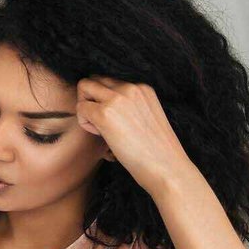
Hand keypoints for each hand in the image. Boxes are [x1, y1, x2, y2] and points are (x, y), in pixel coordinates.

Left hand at [75, 77, 199, 197]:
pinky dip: (85, 123)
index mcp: (143, 88)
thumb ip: (129, 105)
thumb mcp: (147, 116)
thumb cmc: (156, 151)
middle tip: (102, 123)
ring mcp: (117, 99)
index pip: (109, 81)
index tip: (115, 119)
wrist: (168, 168)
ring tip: (102, 129)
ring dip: (86, 108)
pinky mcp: (104, 113)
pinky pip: (80, 108)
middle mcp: (130, 87)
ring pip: (83, 87)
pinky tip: (102, 137)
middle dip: (91, 99)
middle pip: (94, 80)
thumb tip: (102, 102)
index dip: (105, 100)